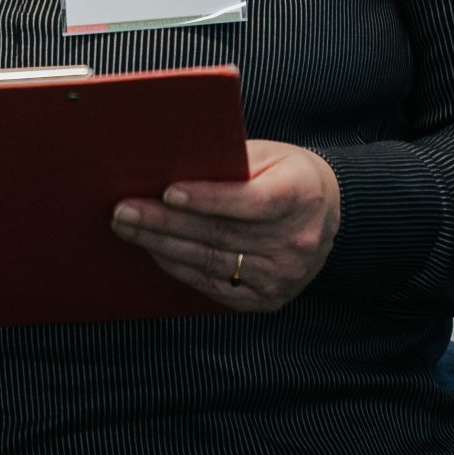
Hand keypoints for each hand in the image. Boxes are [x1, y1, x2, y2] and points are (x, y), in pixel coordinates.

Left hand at [111, 140, 340, 312]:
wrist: (329, 215)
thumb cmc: (286, 175)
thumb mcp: (269, 155)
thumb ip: (230, 161)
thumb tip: (171, 163)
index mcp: (301, 196)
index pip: (252, 201)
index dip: (209, 198)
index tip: (169, 191)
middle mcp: (296, 242)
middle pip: (221, 234)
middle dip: (165, 222)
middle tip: (123, 211)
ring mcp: (282, 276)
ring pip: (211, 262)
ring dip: (162, 245)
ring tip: (127, 228)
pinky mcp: (267, 299)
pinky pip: (213, 286)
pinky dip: (179, 267)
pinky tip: (153, 250)